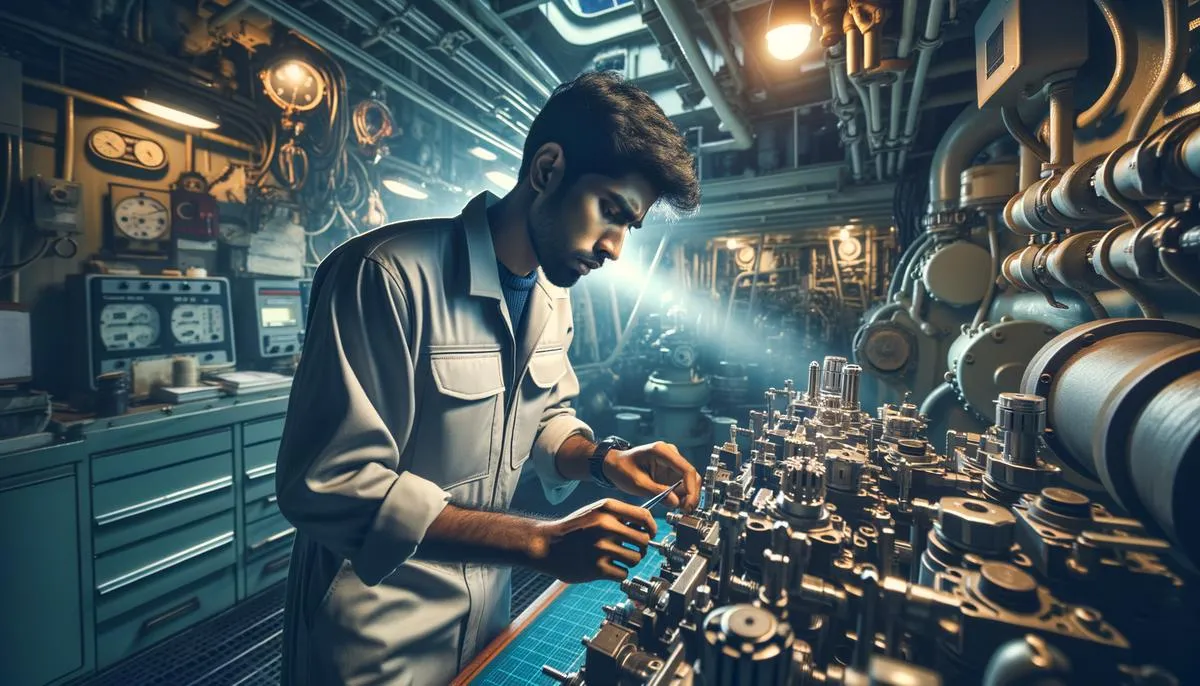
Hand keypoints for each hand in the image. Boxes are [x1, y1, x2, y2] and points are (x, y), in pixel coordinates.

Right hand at [527, 498, 655, 582]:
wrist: (546, 545)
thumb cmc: (573, 529)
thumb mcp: (595, 512)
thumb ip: (619, 515)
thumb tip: (646, 527)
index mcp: (607, 508)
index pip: (643, 516)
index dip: (652, 527)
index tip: (651, 534)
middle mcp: (605, 525)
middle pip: (644, 540)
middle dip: (641, 547)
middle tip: (633, 550)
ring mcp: (600, 547)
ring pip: (636, 558)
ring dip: (630, 561)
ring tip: (618, 559)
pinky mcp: (596, 568)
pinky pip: (623, 573)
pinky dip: (619, 573)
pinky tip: (608, 568)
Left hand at [603, 441, 701, 512]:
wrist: (614, 464)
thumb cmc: (622, 468)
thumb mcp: (637, 483)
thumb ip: (657, 492)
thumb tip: (676, 503)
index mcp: (662, 451)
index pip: (686, 469)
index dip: (691, 488)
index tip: (689, 503)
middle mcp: (670, 454)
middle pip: (691, 475)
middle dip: (691, 494)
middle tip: (685, 510)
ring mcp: (672, 463)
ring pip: (689, 481)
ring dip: (687, 496)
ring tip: (679, 510)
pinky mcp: (670, 471)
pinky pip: (682, 484)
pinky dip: (681, 495)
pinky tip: (675, 504)